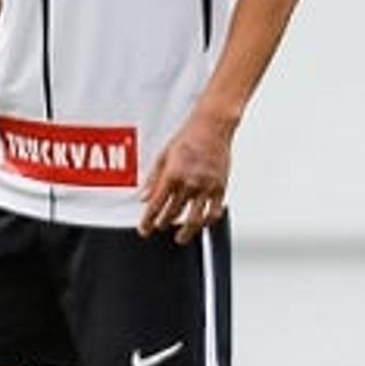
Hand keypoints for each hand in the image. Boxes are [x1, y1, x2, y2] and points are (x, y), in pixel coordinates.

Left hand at [139, 114, 231, 244]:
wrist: (213, 128)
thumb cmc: (189, 137)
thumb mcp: (164, 155)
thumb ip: (153, 178)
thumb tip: (144, 196)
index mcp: (172, 175)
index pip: (156, 205)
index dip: (148, 221)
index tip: (145, 229)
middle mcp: (189, 183)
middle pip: (173, 213)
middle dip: (163, 224)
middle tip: (159, 228)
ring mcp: (206, 187)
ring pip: (194, 218)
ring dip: (186, 231)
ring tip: (181, 238)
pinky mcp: (220, 188)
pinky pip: (214, 212)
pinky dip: (208, 222)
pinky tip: (203, 225)